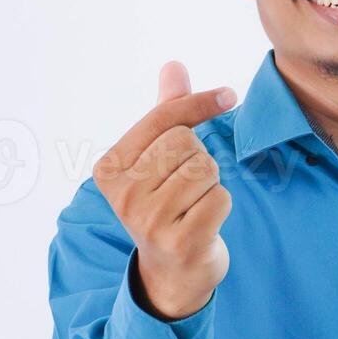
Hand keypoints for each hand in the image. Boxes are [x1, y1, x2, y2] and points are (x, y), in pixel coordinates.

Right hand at [92, 61, 235, 320]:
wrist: (171, 272)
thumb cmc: (165, 204)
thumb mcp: (157, 159)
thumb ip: (166, 113)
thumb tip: (174, 66)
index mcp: (109, 169)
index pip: (164, 119)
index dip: (199, 104)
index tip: (229, 96)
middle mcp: (122, 195)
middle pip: (186, 143)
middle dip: (199, 158)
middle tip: (186, 187)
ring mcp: (149, 221)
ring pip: (206, 169)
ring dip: (210, 184)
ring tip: (192, 206)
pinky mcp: (180, 241)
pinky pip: (219, 198)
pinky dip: (220, 206)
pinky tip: (203, 223)